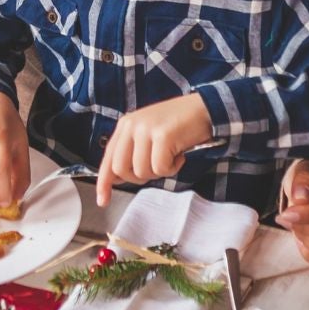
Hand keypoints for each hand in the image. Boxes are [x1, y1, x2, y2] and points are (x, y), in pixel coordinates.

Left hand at [96, 94, 213, 206]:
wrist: (205, 109)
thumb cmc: (179, 125)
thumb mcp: (149, 134)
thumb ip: (132, 152)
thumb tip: (117, 178)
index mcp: (126, 125)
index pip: (108, 159)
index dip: (104, 182)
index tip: (104, 200)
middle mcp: (132, 125)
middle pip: (121, 169)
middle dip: (138, 178)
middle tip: (156, 168)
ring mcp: (146, 129)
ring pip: (141, 171)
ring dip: (159, 172)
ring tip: (171, 157)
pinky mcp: (162, 135)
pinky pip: (160, 168)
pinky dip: (172, 168)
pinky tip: (179, 155)